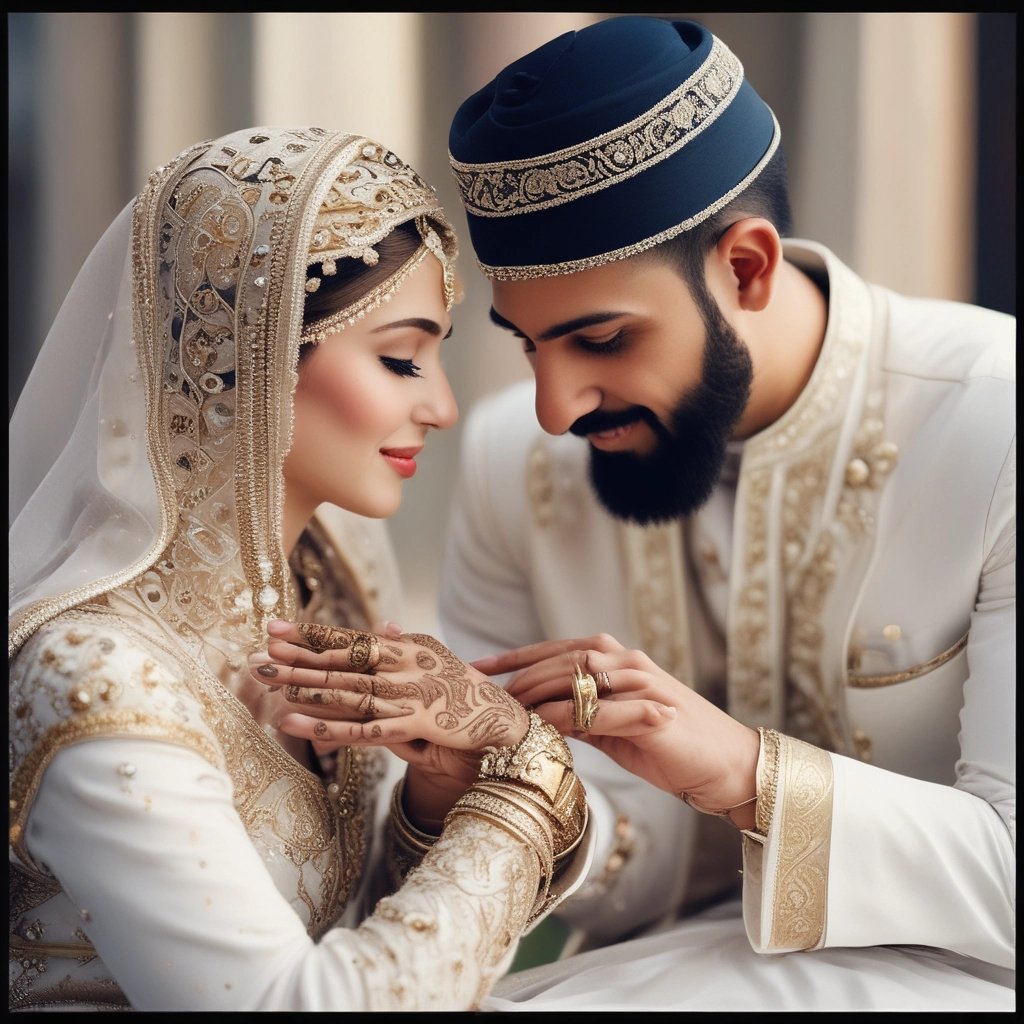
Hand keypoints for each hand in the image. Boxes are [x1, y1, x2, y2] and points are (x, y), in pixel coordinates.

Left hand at [248, 619, 531, 824]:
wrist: (498, 715)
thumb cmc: (462, 685)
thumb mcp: (433, 655)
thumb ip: (403, 644)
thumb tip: (383, 628)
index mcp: (402, 648)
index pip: (348, 639)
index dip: (310, 634)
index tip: (274, 628)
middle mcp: (401, 667)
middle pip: (340, 663)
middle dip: (297, 659)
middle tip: (259, 655)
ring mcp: (406, 696)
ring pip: (347, 692)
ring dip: (307, 689)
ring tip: (271, 687)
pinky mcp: (412, 724)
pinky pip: (362, 728)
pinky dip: (328, 727)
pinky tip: (298, 724)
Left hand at [472, 633, 760, 827]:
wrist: (728, 765)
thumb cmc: (671, 746)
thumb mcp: (617, 727)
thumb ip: (583, 716)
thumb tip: (542, 720)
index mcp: (620, 660)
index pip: (558, 649)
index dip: (517, 657)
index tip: (480, 667)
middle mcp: (628, 663)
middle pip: (561, 660)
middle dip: (520, 677)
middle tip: (487, 696)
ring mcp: (641, 685)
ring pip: (576, 678)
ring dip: (537, 693)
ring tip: (506, 710)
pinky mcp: (649, 714)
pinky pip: (597, 711)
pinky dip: (565, 717)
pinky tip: (541, 727)